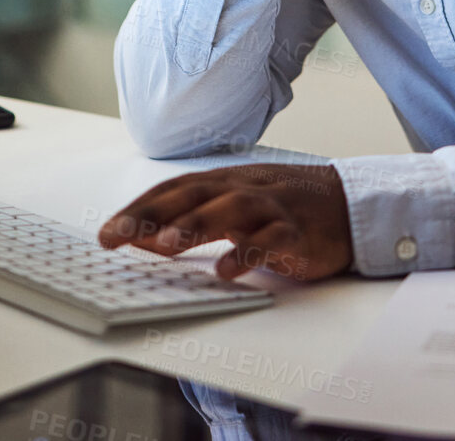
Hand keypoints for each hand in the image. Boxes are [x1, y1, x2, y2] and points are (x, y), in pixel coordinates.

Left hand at [97, 163, 353, 281]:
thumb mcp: (230, 212)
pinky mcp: (296, 232)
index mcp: (223, 183)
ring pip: (229, 210)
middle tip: (116, 236)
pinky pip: (270, 240)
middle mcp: (242, 189)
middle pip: (192, 195)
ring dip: (194, 226)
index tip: (106, 233)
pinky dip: (247, 253)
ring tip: (164, 247)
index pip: (173, 190)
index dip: (137, 209)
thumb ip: (186, 221)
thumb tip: (138, 234)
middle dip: (150, 215)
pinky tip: (225, 271)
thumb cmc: (282, 209)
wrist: (348, 204)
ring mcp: (270, 208)